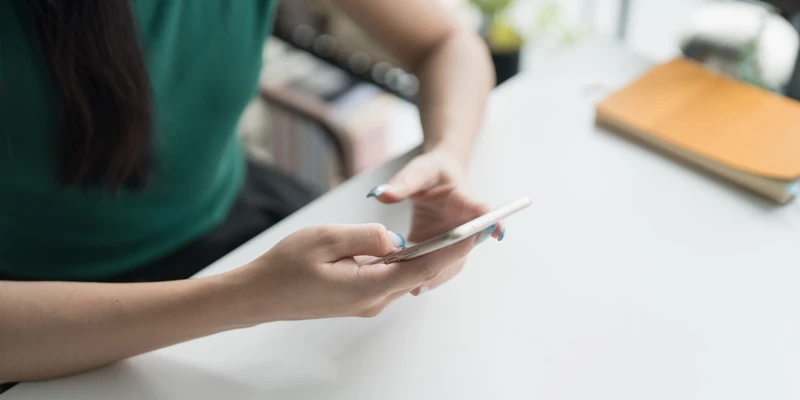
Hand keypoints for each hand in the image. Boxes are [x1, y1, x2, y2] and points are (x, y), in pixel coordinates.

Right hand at [223, 223, 476, 323]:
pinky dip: (403, 263)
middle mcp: (373, 300)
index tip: (476, 233)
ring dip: (425, 257)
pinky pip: (388, 278)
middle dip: (446, 252)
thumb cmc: (284, 268)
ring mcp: (365, 303)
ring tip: (449, 234)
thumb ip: (367, 237)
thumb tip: (395, 238)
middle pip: (418, 274)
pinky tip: (406, 247)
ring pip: (404, 276)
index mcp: (368, 287)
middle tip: (471, 226)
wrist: (257, 295)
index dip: (452, 250)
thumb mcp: (326, 240)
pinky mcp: (357, 299)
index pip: (422, 268)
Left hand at [367, 150, 502, 295]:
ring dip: (437, 275)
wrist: (436, 178)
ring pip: (453, 261)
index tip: (497, 231)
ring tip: (416, 288)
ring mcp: (455, 239)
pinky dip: (426, 275)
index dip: (492, 221)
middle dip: (450, 262)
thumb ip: (402, 183)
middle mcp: (465, 224)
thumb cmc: (432, 171)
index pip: (482, 210)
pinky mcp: (442, 248)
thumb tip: (382, 194)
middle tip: (429, 277)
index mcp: (465, 199)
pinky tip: (408, 287)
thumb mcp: (418, 171)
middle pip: (466, 247)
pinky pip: (439, 265)